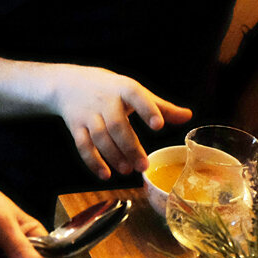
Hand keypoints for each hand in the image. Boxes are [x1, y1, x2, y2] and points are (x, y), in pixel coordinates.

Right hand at [40, 64, 191, 179]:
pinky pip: (83, 146)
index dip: (147, 110)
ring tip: (127, 170)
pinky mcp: (76, 126)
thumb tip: (188, 116)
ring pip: (100, 138)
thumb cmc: (110, 89)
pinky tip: (105, 174)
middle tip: (143, 166)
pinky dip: (93, 161)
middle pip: (117, 125)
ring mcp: (88, 114)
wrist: (70, 84)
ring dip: (113, 156)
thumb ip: (161, 106)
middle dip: (130, 147)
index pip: (136, 96)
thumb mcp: (134, 92)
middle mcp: (104, 101)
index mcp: (124, 89)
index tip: (158, 126)